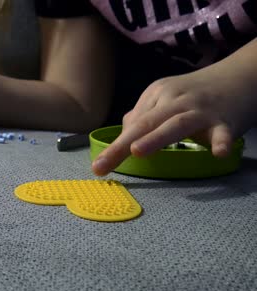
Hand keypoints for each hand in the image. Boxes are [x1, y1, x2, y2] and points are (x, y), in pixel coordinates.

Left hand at [92, 63, 256, 175]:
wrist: (242, 75)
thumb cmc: (198, 94)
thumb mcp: (166, 100)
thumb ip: (145, 117)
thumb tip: (124, 134)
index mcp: (157, 96)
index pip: (133, 124)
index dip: (114, 146)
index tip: (97, 166)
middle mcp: (176, 101)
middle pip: (146, 123)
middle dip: (122, 145)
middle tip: (103, 164)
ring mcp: (201, 110)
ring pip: (176, 124)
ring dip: (156, 138)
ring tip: (137, 152)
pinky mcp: (226, 120)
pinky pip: (223, 133)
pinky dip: (221, 142)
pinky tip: (218, 154)